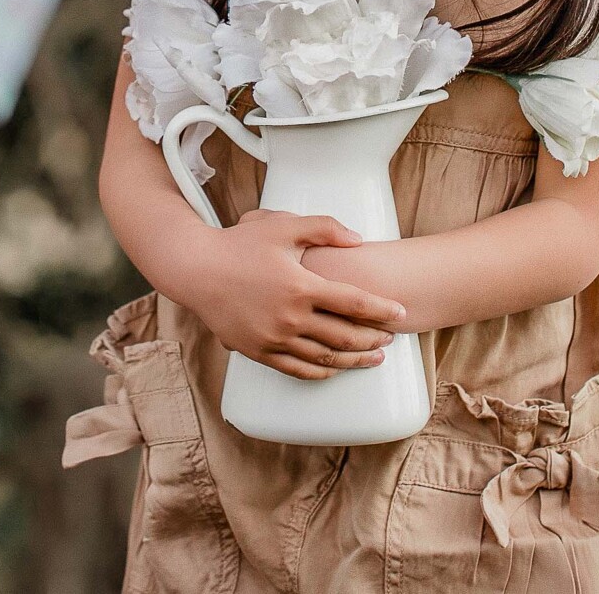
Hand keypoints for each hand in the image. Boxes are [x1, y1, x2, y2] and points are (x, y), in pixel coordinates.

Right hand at [178, 209, 406, 380]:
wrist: (197, 270)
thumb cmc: (240, 244)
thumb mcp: (282, 226)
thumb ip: (324, 228)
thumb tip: (359, 240)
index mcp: (301, 286)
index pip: (354, 303)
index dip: (383, 310)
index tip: (401, 313)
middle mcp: (291, 317)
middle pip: (345, 335)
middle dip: (373, 339)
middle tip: (391, 338)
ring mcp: (274, 338)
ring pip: (325, 357)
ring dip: (354, 360)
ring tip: (373, 358)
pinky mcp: (258, 351)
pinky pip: (298, 369)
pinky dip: (322, 371)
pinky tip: (335, 368)